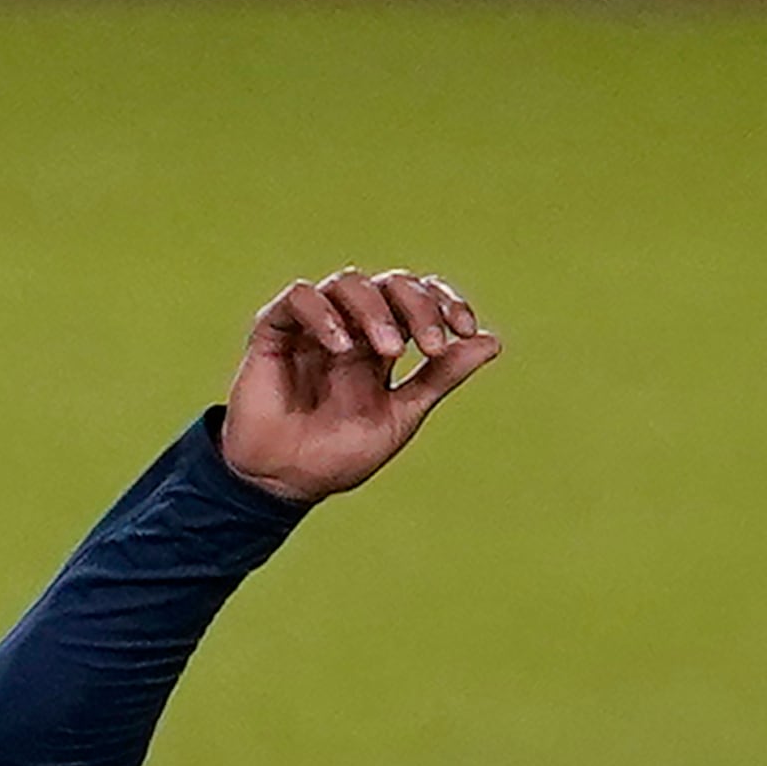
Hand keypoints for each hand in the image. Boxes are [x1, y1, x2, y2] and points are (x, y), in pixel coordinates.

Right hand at [220, 267, 501, 502]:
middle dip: (418, 307)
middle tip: (429, 346)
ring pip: (349, 282)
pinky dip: (324, 314)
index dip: (446, 304)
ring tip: (388, 351)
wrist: (283, 483)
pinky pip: (300, 297)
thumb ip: (440, 377)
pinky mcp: (274, 329)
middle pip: (392, 283)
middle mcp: (350, 327)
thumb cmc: (337, 456)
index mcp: (382, 343)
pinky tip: (340, 347)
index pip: (419, 298)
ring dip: (376, 310)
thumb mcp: (401, 416)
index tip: (465, 330)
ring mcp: (312, 326)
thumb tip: (492, 341)